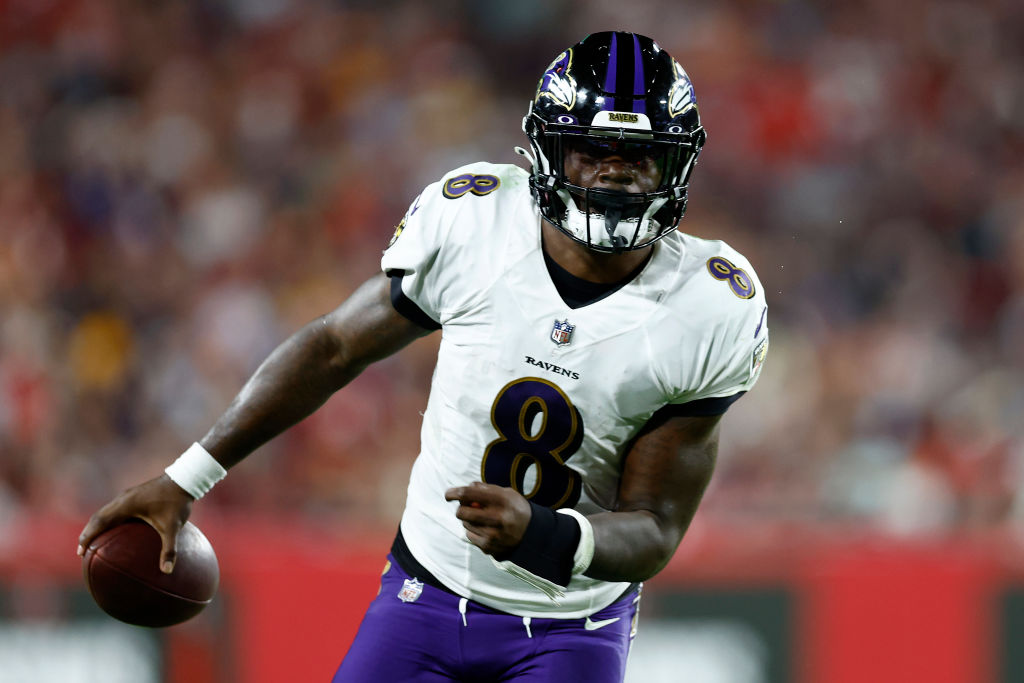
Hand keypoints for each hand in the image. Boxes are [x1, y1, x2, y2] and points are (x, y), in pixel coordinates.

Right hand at [78, 474, 194, 573]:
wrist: (184, 479)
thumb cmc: (177, 502)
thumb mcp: (174, 527)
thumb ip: (169, 549)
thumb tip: (168, 571)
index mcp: (125, 505)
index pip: (99, 522)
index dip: (87, 537)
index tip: (80, 552)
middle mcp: (123, 499)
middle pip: (98, 517)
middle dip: (88, 533)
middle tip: (83, 552)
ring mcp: (128, 496)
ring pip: (105, 512)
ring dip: (97, 526)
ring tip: (94, 543)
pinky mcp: (134, 495)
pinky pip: (116, 510)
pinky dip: (109, 521)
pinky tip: (116, 532)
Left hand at [444, 482, 531, 557]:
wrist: (532, 534)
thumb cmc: (515, 509)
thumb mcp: (506, 493)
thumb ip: (486, 489)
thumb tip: (466, 488)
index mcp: (501, 500)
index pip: (469, 494)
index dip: (454, 492)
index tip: (448, 494)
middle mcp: (497, 517)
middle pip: (462, 512)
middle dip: (461, 508)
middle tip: (466, 506)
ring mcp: (492, 534)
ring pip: (465, 524)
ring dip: (468, 519)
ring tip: (482, 518)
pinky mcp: (488, 547)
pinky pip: (469, 535)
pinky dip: (473, 531)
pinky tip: (486, 529)